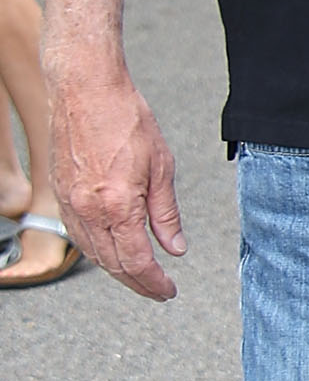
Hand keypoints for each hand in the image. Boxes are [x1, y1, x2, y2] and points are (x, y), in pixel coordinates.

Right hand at [46, 55, 184, 302]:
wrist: (85, 90)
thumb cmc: (125, 118)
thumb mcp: (161, 166)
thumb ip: (166, 213)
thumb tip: (175, 247)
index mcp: (118, 205)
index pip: (136, 262)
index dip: (153, 283)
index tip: (168, 290)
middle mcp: (89, 210)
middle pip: (112, 264)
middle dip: (137, 283)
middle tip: (157, 290)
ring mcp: (71, 203)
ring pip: (92, 253)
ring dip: (116, 269)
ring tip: (139, 274)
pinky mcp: (61, 193)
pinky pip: (77, 234)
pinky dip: (97, 249)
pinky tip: (111, 250)